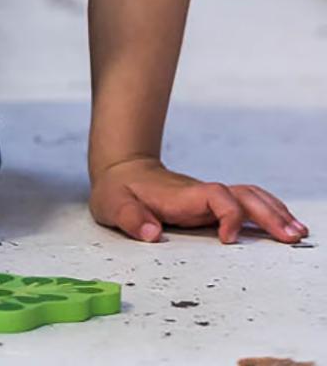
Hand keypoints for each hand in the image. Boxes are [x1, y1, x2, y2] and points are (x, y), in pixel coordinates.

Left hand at [89, 156, 310, 243]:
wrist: (122, 171)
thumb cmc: (119, 191)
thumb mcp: (113, 204)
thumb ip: (130, 217)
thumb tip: (151, 233)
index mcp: (181, 194)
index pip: (215, 196)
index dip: (227, 214)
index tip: (226, 239)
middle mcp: (200, 193)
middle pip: (243, 195)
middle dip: (269, 214)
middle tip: (292, 236)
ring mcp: (208, 197)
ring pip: (249, 197)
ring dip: (274, 212)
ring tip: (298, 233)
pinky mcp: (211, 204)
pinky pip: (246, 204)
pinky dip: (268, 212)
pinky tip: (284, 226)